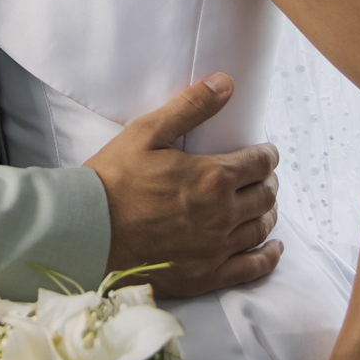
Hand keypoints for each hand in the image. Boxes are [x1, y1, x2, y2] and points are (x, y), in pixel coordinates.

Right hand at [85, 73, 281, 294]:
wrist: (86, 231)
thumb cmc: (112, 179)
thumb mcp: (147, 133)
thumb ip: (190, 106)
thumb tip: (226, 83)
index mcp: (212, 178)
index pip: (260, 163)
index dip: (266, 154)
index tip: (264, 153)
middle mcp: (222, 215)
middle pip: (265, 195)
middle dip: (268, 181)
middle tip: (261, 176)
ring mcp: (215, 249)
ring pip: (261, 228)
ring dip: (268, 212)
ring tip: (263, 204)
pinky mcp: (205, 275)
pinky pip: (251, 268)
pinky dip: (268, 256)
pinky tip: (272, 248)